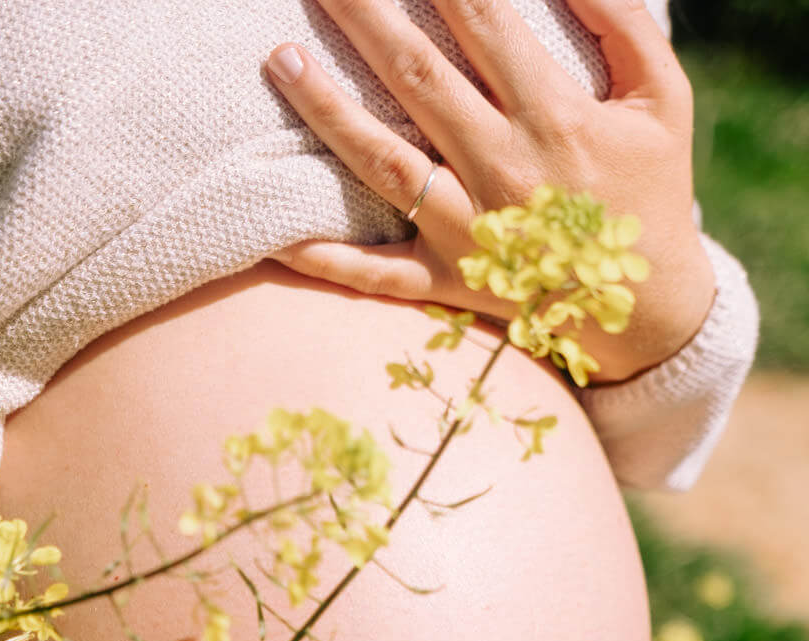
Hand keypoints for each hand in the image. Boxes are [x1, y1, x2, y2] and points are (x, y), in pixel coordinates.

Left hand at [265, 0, 716, 383]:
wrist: (650, 312)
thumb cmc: (653, 190)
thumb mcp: (663, 97)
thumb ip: (623, 22)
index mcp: (553, 116)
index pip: (483, 21)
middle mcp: (501, 168)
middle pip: (418, 76)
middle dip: (365, 15)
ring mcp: (466, 231)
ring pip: (383, 162)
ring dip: (327, 110)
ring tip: (280, 59)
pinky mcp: (446, 282)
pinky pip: (375, 273)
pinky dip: (325, 259)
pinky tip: (275, 235)